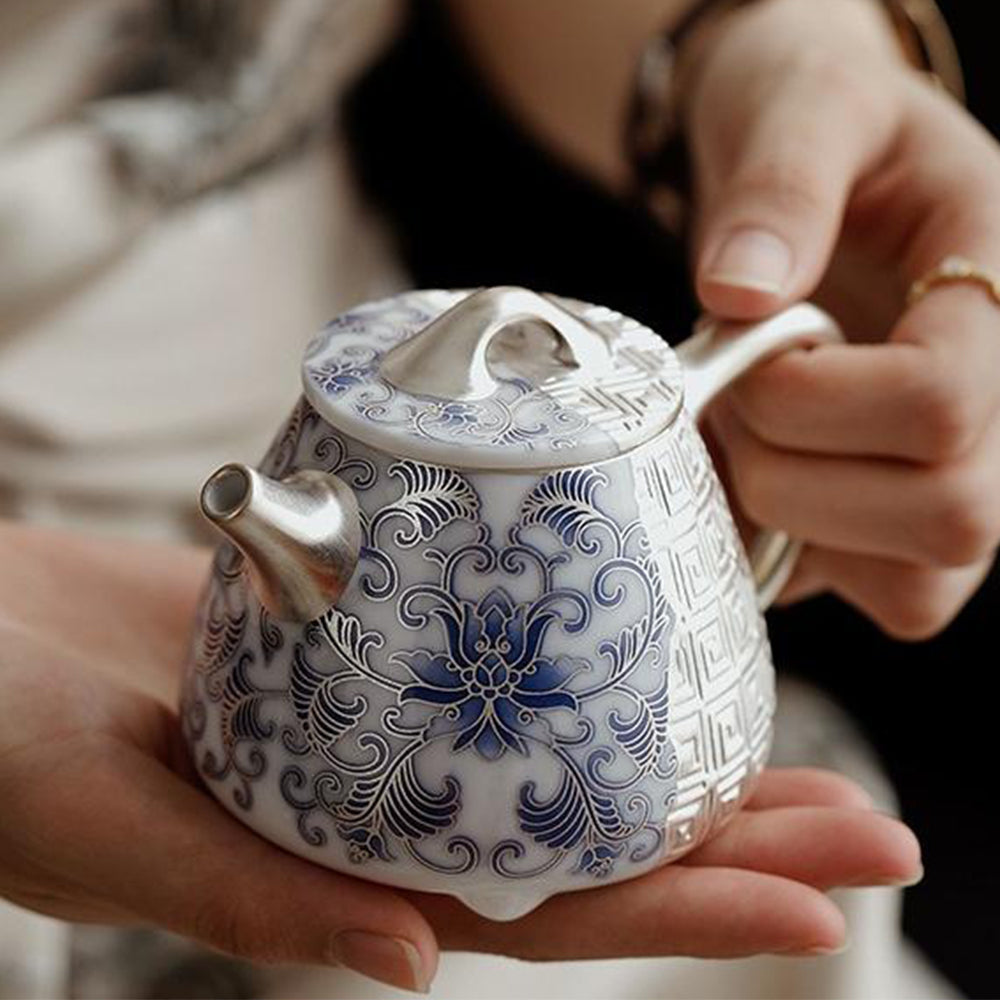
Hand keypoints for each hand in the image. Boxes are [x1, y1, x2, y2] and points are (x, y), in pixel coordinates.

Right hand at [0, 524, 920, 992]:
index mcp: (342, 874)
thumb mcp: (103, 824)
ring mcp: (384, 716)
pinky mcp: (362, 635)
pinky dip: (571, 642)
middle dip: (733, 835)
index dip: (686, 918)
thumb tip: (413, 964)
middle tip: (869, 823)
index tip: (820, 908)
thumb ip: (245, 896)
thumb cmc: (0, 744)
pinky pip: (487, 644)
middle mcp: (386, 802)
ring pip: (556, 738)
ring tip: (797, 732)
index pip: (545, 916)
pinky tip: (639, 623)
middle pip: (588, 831)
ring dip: (676, 738)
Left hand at [684, 0, 999, 637]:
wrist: (800, 163)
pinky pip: (844, 589)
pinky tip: (732, 469)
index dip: (816, 397)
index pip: (947, 406)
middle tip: (737, 393)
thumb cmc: (813, 123)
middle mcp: (999, 408)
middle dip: (795, 468)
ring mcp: (945, 478)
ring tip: (737, 429)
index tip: (751, 337)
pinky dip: (766, 553)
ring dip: (786, 517)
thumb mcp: (803, 105)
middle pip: (949, 518)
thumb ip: (782, 181)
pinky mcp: (879, 525)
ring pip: (913, 587)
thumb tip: (739, 292)